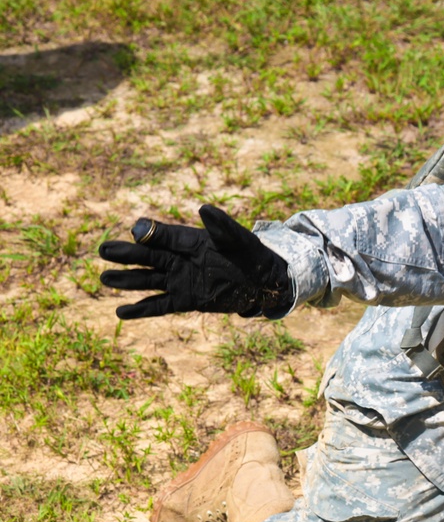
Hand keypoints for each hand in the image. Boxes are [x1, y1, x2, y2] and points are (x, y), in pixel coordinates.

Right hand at [99, 204, 291, 319]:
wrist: (261, 280)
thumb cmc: (250, 253)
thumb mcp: (238, 238)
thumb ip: (221, 225)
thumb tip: (204, 208)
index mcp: (188, 241)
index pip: (163, 236)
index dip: (150, 235)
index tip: (136, 233)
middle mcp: (179, 260)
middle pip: (148, 257)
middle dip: (126, 255)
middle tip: (103, 251)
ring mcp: (180, 280)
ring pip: (148, 280)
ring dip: (127, 281)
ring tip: (104, 279)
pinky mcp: (186, 299)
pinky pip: (159, 305)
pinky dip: (141, 309)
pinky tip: (121, 312)